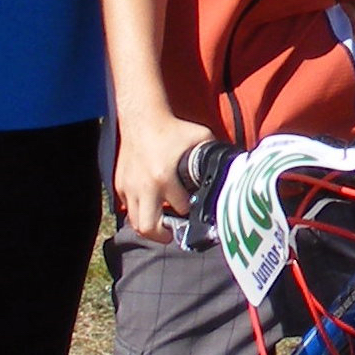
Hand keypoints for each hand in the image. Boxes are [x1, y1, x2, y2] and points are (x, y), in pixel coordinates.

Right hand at [114, 112, 215, 243]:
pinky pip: (129, 209)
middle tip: (172, 235)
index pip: (182, 208)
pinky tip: (151, 208)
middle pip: (149, 227)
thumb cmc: (174, 128)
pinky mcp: (120, 185)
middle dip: (163, 235)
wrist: (142, 118)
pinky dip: (139, 213)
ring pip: (136, 223)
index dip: (191, 211)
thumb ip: (215, 155)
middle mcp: (145, 186)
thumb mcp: (201, 137)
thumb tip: (234, 168)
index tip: (197, 211)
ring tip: (161, 228)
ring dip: (150, 229)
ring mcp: (129, 187)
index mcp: (164, 177)